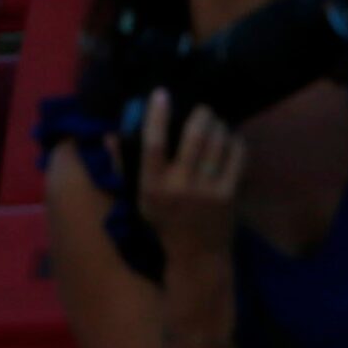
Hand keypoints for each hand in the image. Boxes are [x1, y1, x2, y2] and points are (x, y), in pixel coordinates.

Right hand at [135, 90, 247, 262]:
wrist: (198, 254)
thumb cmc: (163, 222)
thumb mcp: (138, 197)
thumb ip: (125, 166)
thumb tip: (111, 136)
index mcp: (152, 184)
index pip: (152, 144)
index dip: (156, 116)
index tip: (161, 93)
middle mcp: (180, 185)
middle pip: (193, 138)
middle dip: (200, 116)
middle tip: (202, 107)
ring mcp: (208, 190)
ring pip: (217, 145)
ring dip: (218, 127)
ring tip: (216, 122)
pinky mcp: (229, 195)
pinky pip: (236, 159)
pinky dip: (235, 143)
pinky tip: (231, 139)